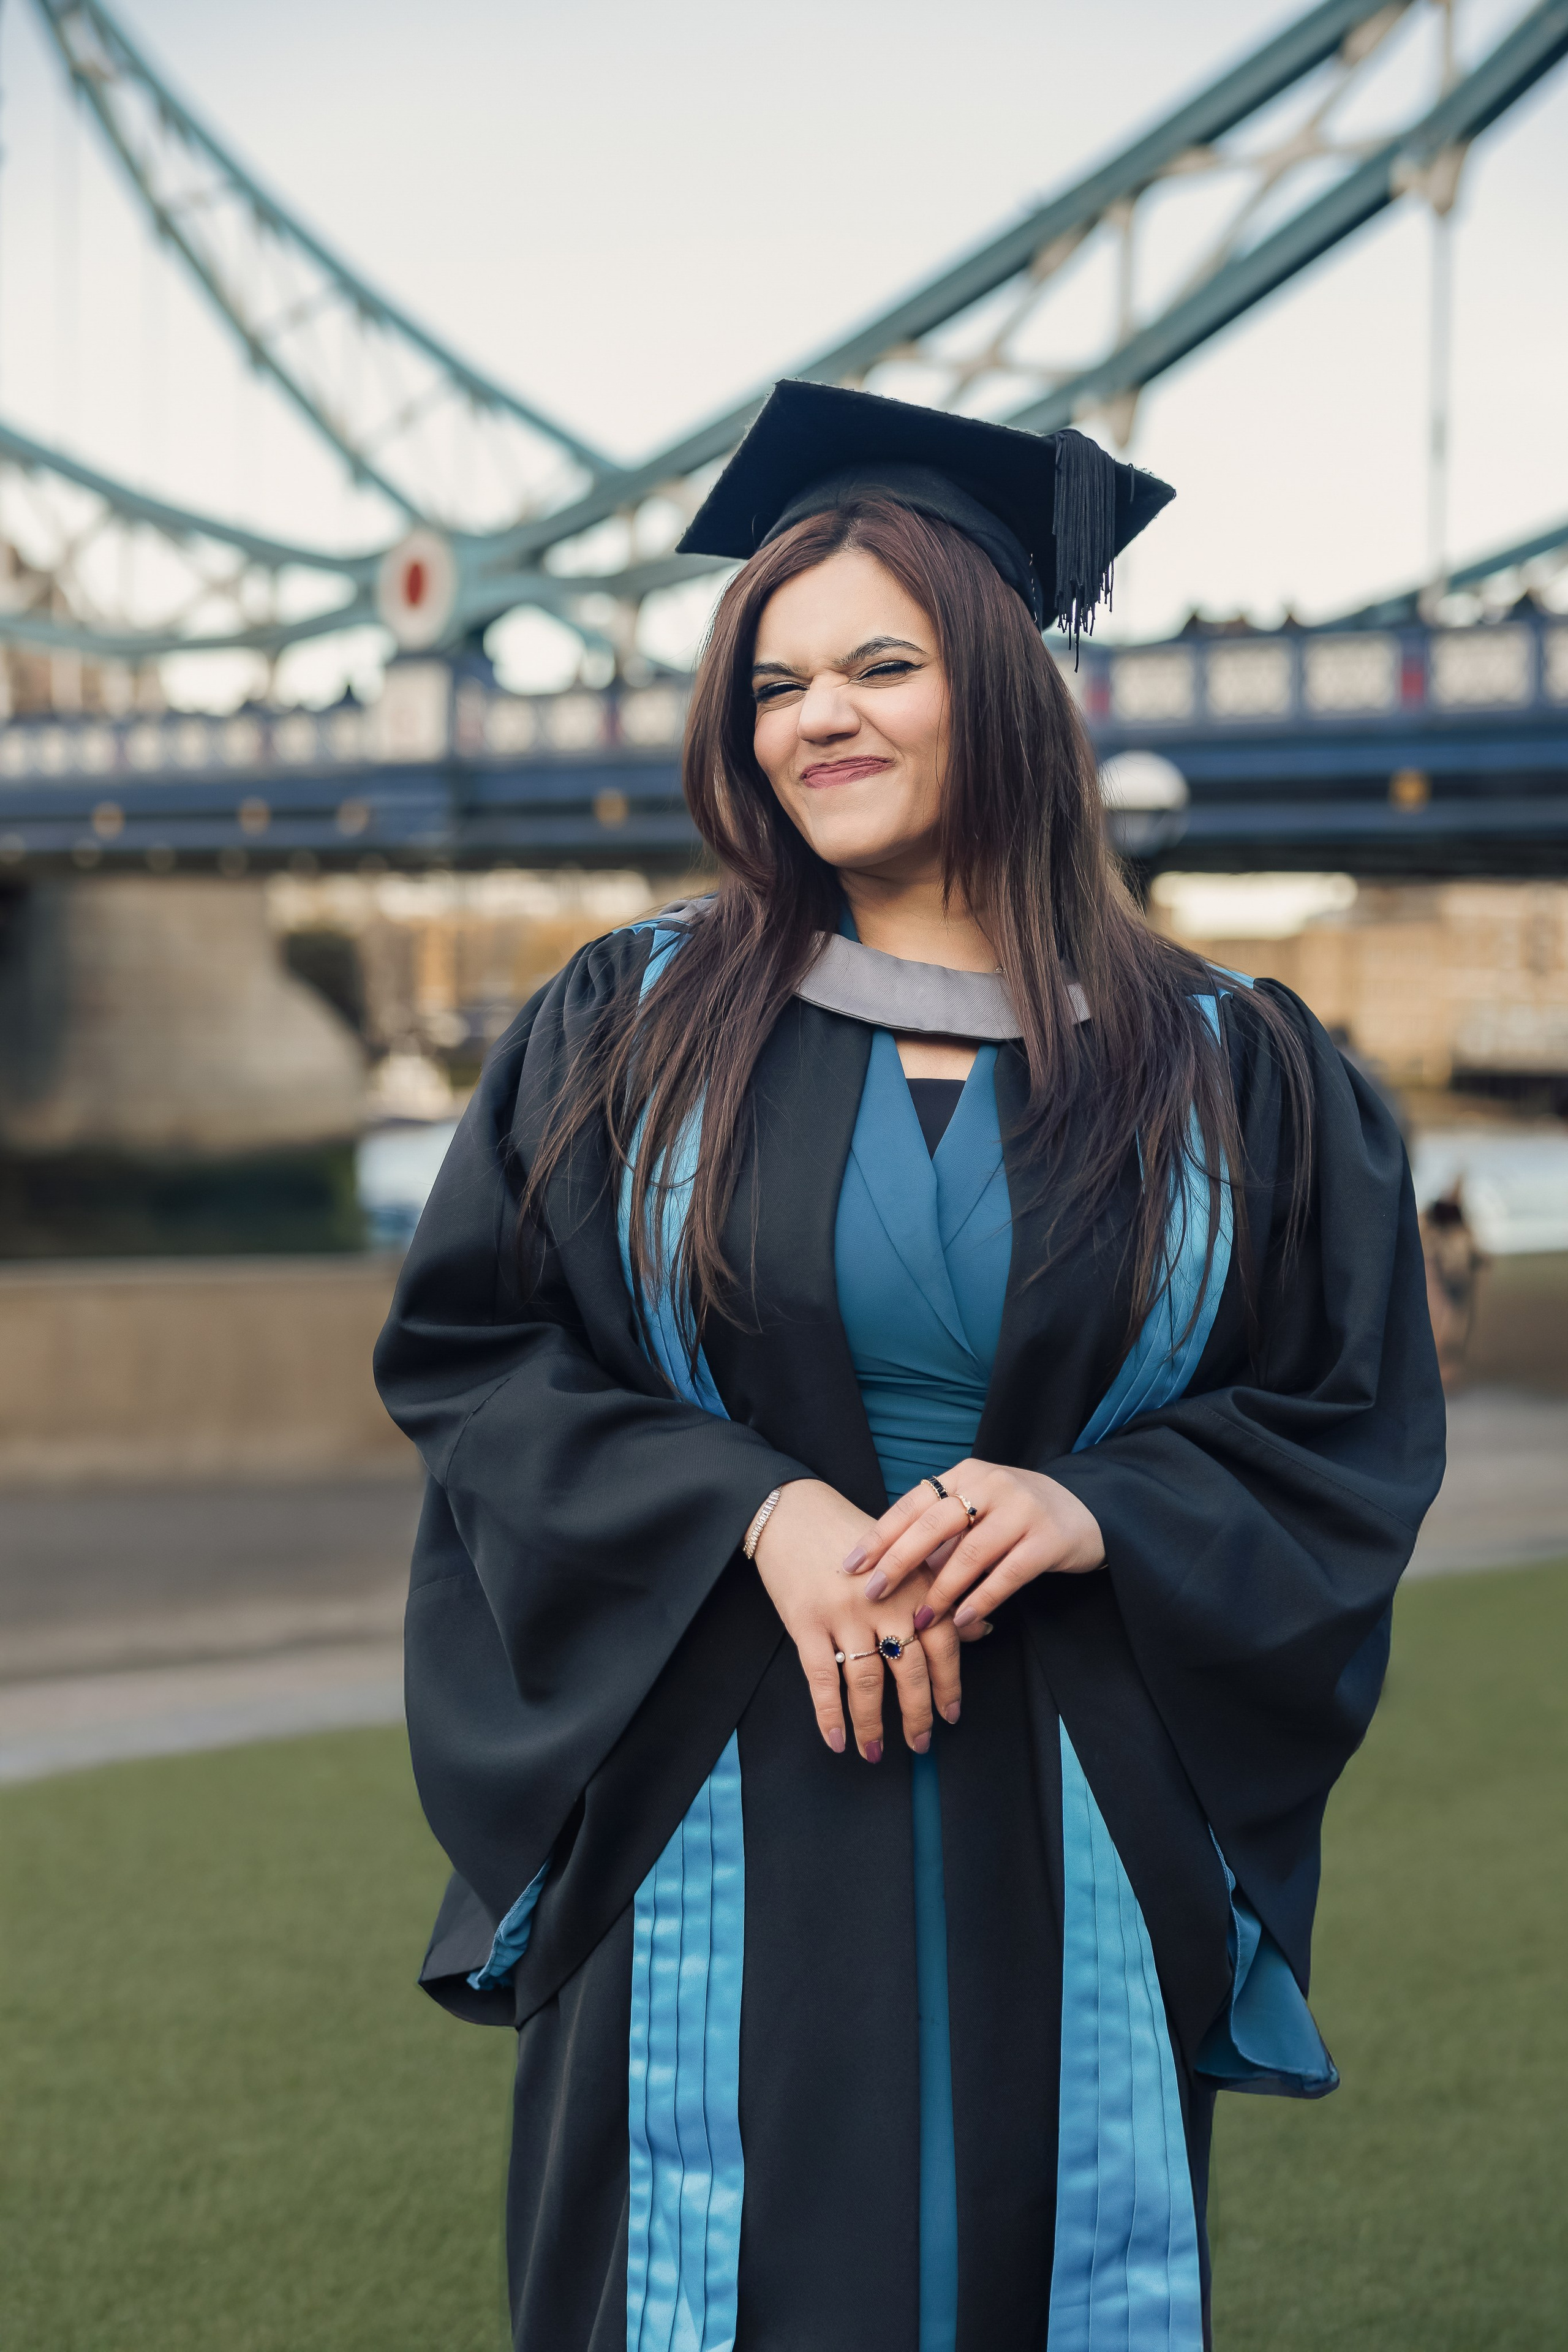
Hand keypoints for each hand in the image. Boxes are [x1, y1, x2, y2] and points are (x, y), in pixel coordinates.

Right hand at [752, 1480, 987, 1760]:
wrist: (792, 1510)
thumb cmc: (851, 1536)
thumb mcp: (904, 1556)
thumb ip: (940, 1595)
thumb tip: (981, 1632)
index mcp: (914, 1582)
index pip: (943, 1642)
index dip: (949, 1684)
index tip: (951, 1715)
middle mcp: (885, 1600)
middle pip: (909, 1669)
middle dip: (917, 1713)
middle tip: (921, 1744)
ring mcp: (844, 1613)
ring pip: (867, 1682)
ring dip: (872, 1724)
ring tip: (875, 1753)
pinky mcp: (806, 1622)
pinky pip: (821, 1679)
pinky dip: (829, 1715)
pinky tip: (836, 1740)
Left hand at [840, 1460, 1103, 1630]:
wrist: (1086, 1510)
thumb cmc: (1016, 1515)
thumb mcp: (977, 1511)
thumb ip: (941, 1535)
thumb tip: (887, 1573)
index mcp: (965, 1473)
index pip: (912, 1503)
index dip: (879, 1535)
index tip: (849, 1565)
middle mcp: (991, 1484)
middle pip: (934, 1524)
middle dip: (898, 1561)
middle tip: (872, 1593)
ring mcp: (1022, 1510)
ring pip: (970, 1553)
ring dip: (941, 1591)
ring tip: (919, 1621)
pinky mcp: (1048, 1539)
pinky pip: (1008, 1574)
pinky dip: (982, 1599)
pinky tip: (963, 1620)